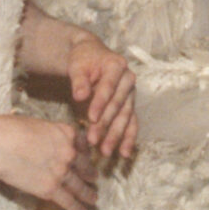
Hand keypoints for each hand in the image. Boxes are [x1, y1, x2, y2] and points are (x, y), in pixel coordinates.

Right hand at [0, 117, 98, 209]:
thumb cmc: (10, 129)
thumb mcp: (38, 124)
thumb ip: (49, 134)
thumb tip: (47, 140)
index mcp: (66, 133)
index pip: (82, 144)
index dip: (86, 153)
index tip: (87, 158)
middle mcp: (69, 152)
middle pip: (84, 165)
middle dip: (90, 174)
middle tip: (94, 179)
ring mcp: (62, 172)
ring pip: (79, 186)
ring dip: (88, 194)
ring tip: (93, 199)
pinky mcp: (50, 189)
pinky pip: (68, 200)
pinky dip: (76, 208)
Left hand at [67, 37, 138, 158]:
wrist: (91, 56)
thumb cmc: (83, 60)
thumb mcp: (77, 66)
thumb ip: (79, 81)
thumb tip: (80, 96)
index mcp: (116, 66)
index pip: (108, 87)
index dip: (100, 103)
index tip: (90, 118)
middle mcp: (128, 80)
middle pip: (117, 105)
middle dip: (106, 124)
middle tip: (93, 140)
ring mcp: (130, 94)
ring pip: (125, 117)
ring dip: (116, 136)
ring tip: (106, 151)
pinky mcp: (129, 105)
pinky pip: (131, 123)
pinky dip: (128, 138)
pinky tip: (124, 153)